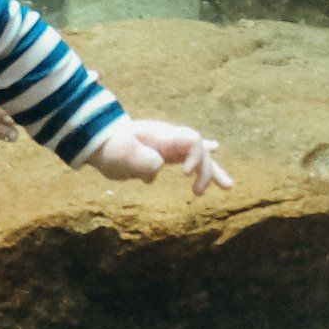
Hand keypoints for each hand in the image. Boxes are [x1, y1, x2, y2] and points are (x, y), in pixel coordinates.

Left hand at [85, 117, 232, 196]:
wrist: (98, 145)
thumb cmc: (109, 148)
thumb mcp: (121, 155)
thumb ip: (139, 159)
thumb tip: (158, 167)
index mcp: (162, 135)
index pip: (191, 140)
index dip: (195, 157)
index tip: (185, 175)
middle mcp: (169, 138)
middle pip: (199, 149)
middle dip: (207, 170)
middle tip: (198, 192)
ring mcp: (168, 145)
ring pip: (198, 155)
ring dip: (212, 170)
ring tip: (229, 186)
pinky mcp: (164, 154)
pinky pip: (188, 155)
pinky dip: (201, 158)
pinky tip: (216, 149)